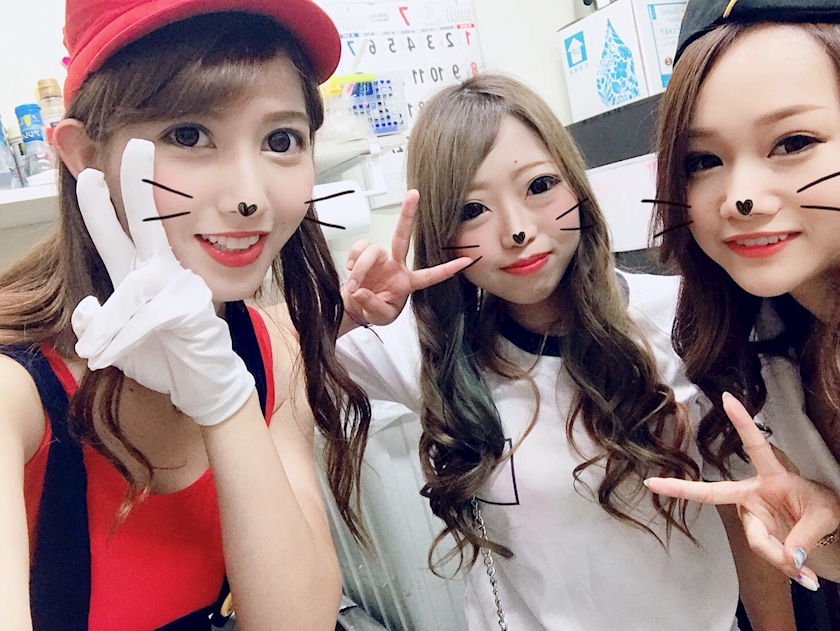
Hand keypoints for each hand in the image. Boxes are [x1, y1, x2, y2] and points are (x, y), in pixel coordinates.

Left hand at [71, 138, 254, 425]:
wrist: (205, 381)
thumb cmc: (167, 356)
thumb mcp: (120, 343)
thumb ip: (100, 324)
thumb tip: (86, 307)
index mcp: (141, 274)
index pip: (119, 233)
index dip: (101, 204)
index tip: (89, 170)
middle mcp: (160, 272)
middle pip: (142, 225)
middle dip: (136, 187)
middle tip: (129, 150)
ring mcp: (178, 287)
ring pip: (132, 290)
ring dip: (109, 326)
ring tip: (93, 350)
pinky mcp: (187, 308)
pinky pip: (145, 321)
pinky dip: (122, 341)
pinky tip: (104, 356)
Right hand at [342, 189, 471, 325]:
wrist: (354, 306)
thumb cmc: (373, 310)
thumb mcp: (379, 317)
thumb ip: (372, 306)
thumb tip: (360, 291)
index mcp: (407, 282)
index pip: (430, 275)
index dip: (448, 269)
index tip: (466, 261)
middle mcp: (396, 265)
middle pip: (403, 236)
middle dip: (408, 214)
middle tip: (414, 193)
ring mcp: (381, 259)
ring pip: (372, 250)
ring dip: (360, 268)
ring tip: (354, 285)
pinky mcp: (364, 255)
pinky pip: (359, 248)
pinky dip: (352, 258)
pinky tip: (350, 268)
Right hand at [646, 392, 839, 589]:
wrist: (826, 535)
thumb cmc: (823, 511)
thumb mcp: (824, 518)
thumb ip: (804, 536)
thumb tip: (787, 558)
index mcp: (772, 476)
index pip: (755, 447)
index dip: (741, 423)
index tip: (725, 398)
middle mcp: (753, 493)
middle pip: (720, 496)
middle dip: (683, 487)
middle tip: (652, 483)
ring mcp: (752, 515)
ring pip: (756, 541)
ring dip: (781, 558)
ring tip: (807, 574)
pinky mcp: (756, 535)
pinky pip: (765, 554)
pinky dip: (786, 567)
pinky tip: (805, 576)